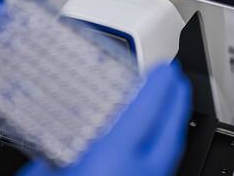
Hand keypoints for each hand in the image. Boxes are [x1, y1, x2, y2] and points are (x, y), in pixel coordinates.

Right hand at [18, 63, 192, 175]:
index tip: (165, 70)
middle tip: (174, 84)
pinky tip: (146, 156)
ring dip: (170, 134)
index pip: (147, 112)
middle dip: (177, 106)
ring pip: (169, 161)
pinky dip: (158, 161)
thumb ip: (56, 160)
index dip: (159, 86)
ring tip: (163, 115)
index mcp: (111, 163)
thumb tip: (64, 148)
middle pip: (171, 136)